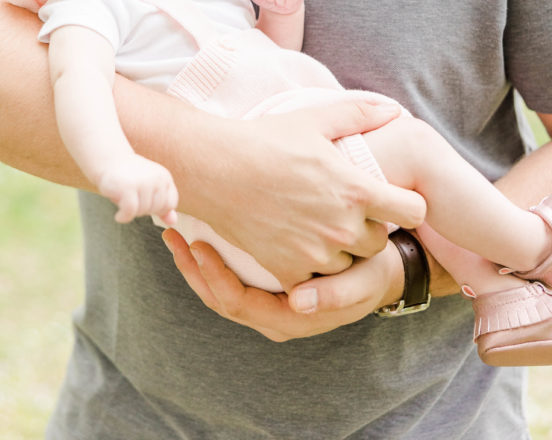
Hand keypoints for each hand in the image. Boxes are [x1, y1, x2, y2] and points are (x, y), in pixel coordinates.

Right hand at [99, 154, 177, 225]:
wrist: (110, 161)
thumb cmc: (131, 177)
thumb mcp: (150, 189)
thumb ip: (163, 205)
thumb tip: (173, 222)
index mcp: (165, 177)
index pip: (170, 204)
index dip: (158, 209)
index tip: (146, 204)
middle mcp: (156, 178)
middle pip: (157, 209)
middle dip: (144, 211)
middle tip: (132, 201)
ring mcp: (143, 182)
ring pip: (143, 211)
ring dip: (132, 213)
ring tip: (124, 203)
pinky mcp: (128, 187)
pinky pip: (130, 211)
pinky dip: (124, 217)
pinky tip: (119, 216)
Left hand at [162, 230, 404, 340]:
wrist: (377, 265)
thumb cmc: (369, 270)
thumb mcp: (361, 280)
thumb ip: (335, 293)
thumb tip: (299, 303)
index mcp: (292, 319)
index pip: (239, 304)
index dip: (215, 277)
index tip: (198, 245)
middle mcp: (273, 316)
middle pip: (219, 299)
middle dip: (192, 269)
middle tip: (173, 235)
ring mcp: (266, 301)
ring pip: (218, 290)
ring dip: (194, 263)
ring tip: (175, 232)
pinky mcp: (264, 284)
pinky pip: (228, 277)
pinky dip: (208, 258)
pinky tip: (197, 231)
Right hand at [193, 96, 425, 289]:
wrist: (214, 170)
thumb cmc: (265, 140)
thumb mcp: (314, 119)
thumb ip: (359, 114)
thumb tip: (395, 108)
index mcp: (355, 190)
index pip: (414, 211)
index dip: (407, 204)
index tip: (390, 198)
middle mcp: (341, 227)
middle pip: (380, 242)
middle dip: (369, 228)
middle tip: (343, 209)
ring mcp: (316, 253)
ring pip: (349, 264)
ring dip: (341, 251)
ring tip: (317, 224)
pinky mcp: (290, 270)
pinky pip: (317, 281)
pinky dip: (311, 266)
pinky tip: (295, 240)